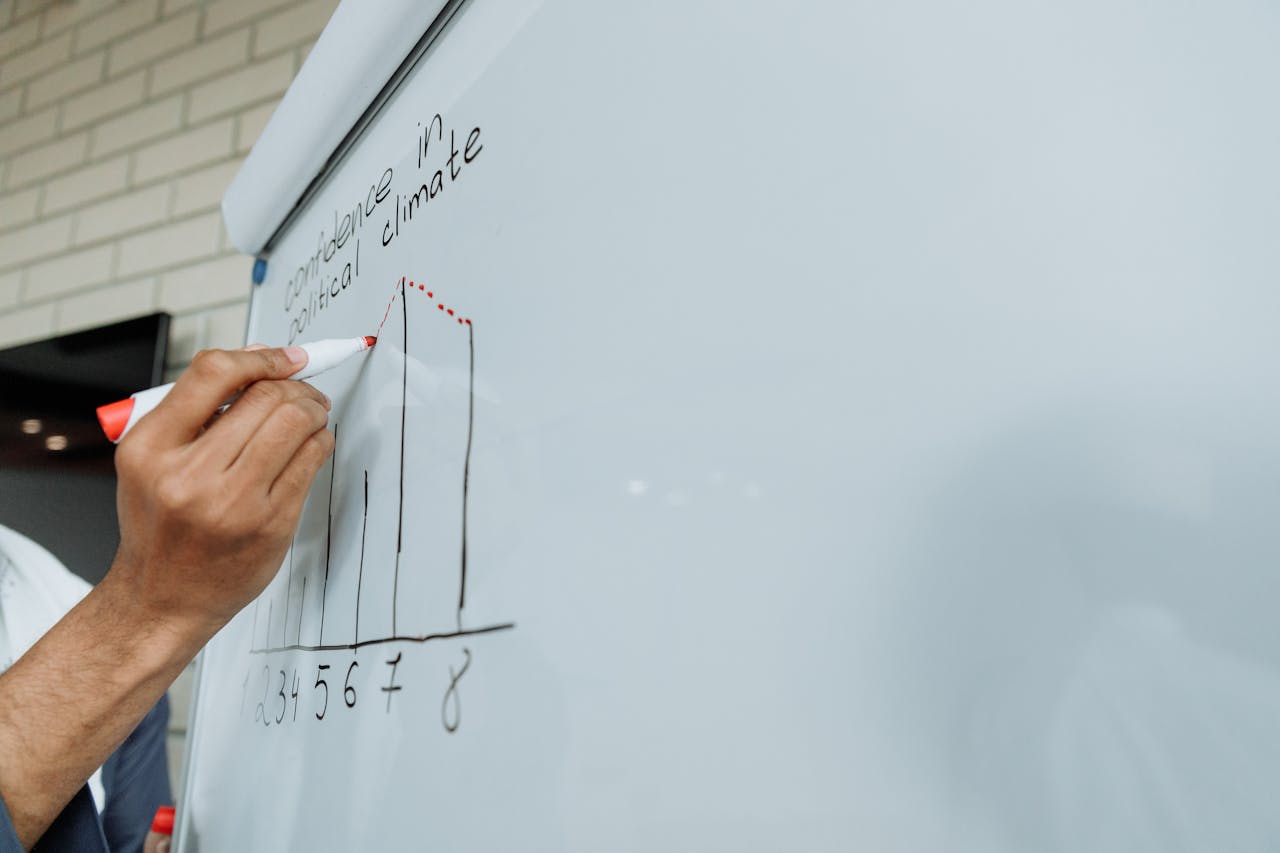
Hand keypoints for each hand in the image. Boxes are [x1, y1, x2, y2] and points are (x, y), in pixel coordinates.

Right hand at [108, 345, 334, 638]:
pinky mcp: (271, 524)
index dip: (260, 357)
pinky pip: (311, 460)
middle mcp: (189, 475)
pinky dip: (321, 440)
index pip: (214, 373)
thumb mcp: (151, 459)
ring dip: (314, 408)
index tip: (285, 357)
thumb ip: (197, 408)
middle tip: (303, 390)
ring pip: (296, 423)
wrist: (163, 597)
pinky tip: (313, 443)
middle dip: (295, 384)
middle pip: (265, 396)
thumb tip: (259, 357)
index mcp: (151, 448)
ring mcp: (234, 503)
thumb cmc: (161, 524)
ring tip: (312, 413)